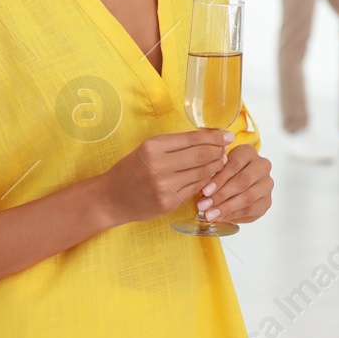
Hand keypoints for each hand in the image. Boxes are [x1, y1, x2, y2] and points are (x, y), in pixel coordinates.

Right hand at [99, 130, 231, 225]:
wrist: (111, 198)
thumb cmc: (131, 170)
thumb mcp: (147, 149)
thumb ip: (175, 144)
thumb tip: (208, 138)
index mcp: (153, 146)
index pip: (192, 138)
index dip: (214, 137)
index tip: (227, 135)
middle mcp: (159, 165)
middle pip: (201, 155)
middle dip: (218, 150)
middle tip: (226, 148)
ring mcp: (165, 186)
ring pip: (201, 173)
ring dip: (216, 166)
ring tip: (221, 161)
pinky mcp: (169, 203)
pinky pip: (195, 188)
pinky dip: (206, 181)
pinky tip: (210, 176)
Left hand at [196, 143, 272, 223]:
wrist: (241, 179)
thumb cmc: (225, 172)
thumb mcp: (219, 167)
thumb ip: (213, 175)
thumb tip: (203, 192)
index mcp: (248, 152)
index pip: (234, 165)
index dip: (219, 179)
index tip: (205, 191)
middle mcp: (262, 166)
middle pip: (242, 181)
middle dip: (221, 195)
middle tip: (204, 206)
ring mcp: (267, 184)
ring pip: (248, 197)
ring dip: (227, 208)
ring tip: (210, 215)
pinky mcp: (267, 201)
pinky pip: (251, 210)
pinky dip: (234, 215)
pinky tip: (221, 218)